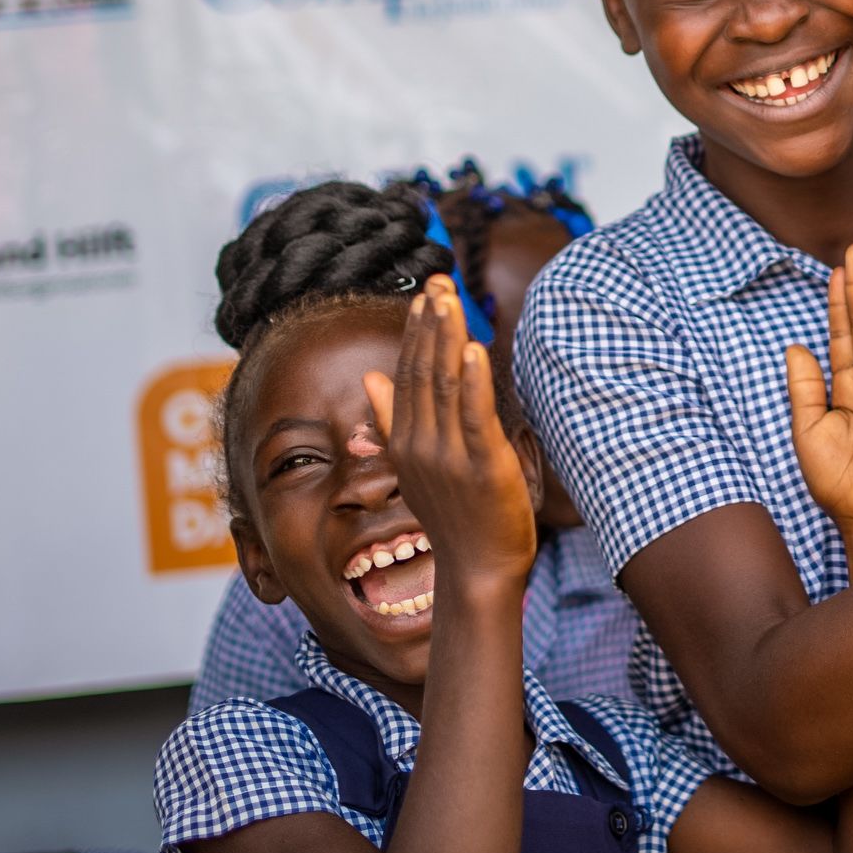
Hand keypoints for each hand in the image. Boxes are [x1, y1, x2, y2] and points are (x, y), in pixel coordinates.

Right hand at [361, 276, 538, 602]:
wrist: (477, 573)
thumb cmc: (456, 519)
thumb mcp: (417, 467)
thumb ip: (392, 422)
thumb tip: (370, 379)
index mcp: (406, 442)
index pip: (406, 374)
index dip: (416, 331)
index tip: (426, 293)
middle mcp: (420, 445)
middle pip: (422, 372)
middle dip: (431, 323)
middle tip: (439, 279)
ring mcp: (448, 456)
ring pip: (444, 386)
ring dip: (447, 340)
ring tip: (451, 300)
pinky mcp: (481, 467)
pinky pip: (474, 418)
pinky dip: (472, 383)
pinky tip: (473, 350)